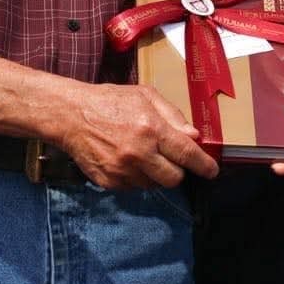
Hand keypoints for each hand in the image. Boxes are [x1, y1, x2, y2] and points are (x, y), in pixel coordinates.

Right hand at [58, 83, 218, 189]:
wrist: (71, 115)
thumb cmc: (110, 101)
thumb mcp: (145, 96)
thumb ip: (173, 115)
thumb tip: (193, 136)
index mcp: (150, 129)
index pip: (186, 154)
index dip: (203, 165)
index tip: (212, 171)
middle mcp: (138, 154)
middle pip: (173, 178)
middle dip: (177, 170)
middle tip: (170, 157)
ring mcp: (122, 171)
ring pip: (154, 184)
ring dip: (155, 173)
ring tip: (142, 154)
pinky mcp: (109, 182)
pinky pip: (134, 187)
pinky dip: (136, 176)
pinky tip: (126, 159)